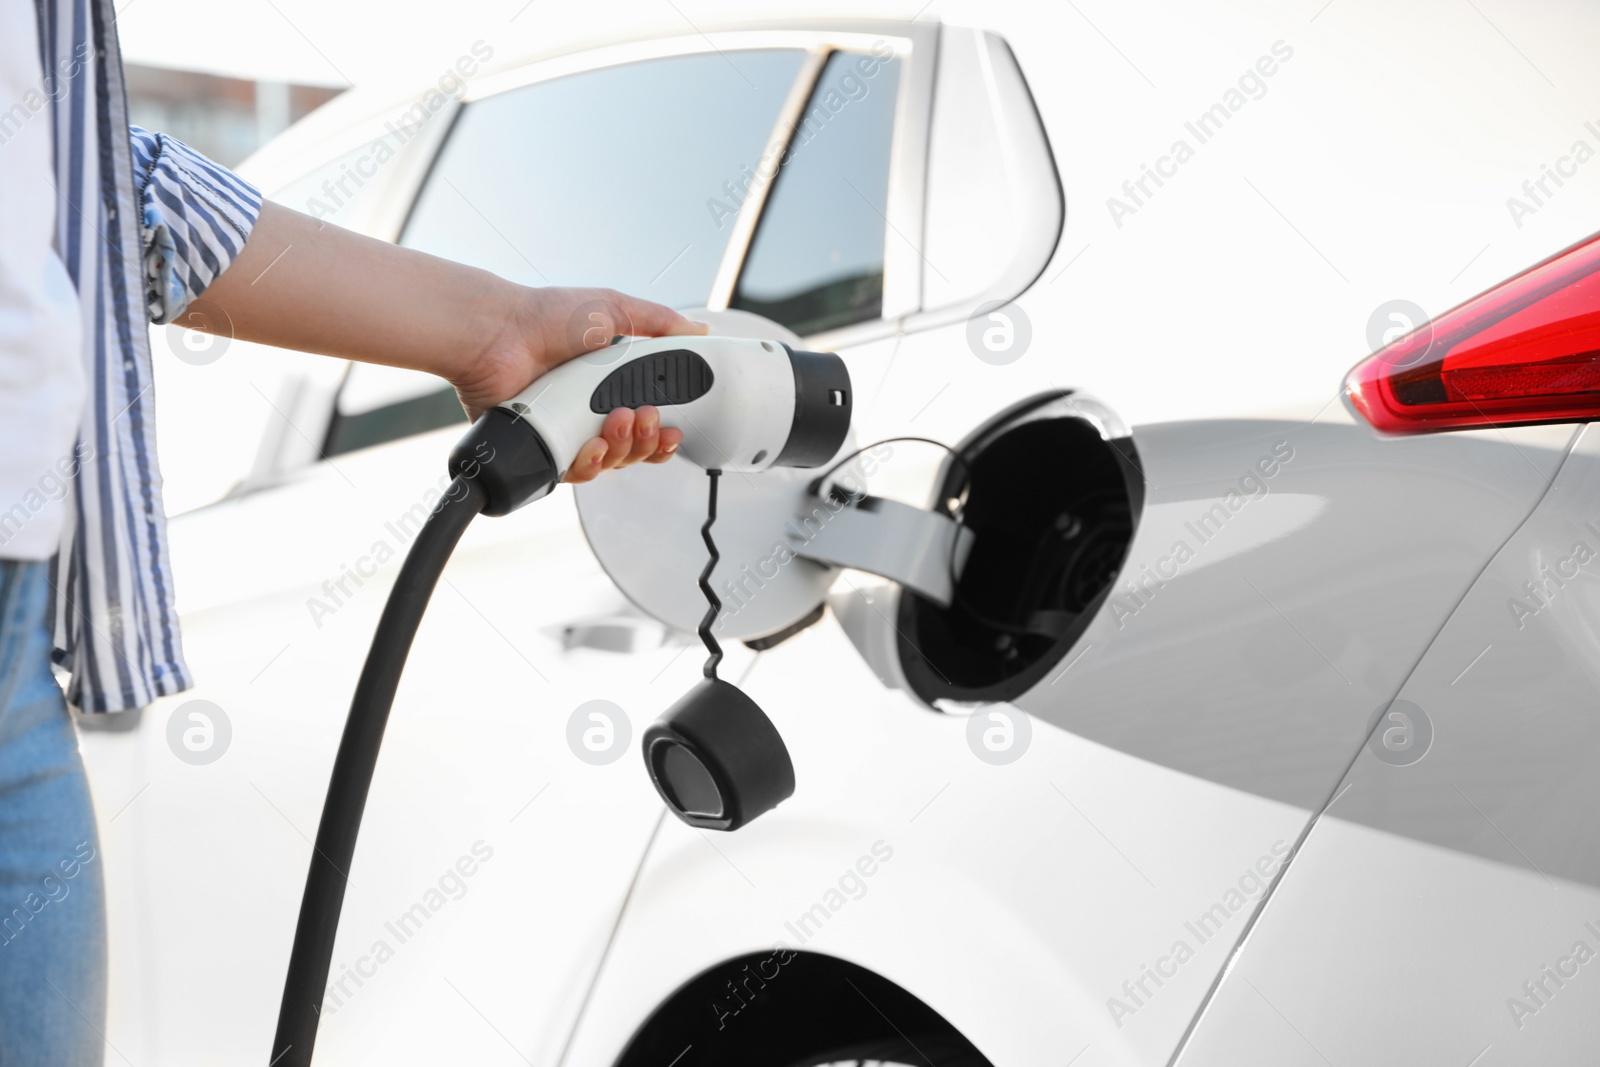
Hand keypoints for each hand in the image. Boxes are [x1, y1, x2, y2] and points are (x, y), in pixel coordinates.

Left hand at [449, 286, 706, 481]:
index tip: (676, 428)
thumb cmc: (546, 317)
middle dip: (649, 440)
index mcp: (609, 386)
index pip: (648, 423)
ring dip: (624, 448)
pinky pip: (575, 473)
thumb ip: (659, 322)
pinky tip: (594, 446)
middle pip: (635, 449)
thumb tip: (699, 330)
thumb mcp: (614, 310)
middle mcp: (589, 413)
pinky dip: (591, 464)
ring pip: (611, 464)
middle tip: (646, 416)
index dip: (665, 433)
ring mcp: (566, 433)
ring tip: (617, 419)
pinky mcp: (542, 450)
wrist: (498, 334)